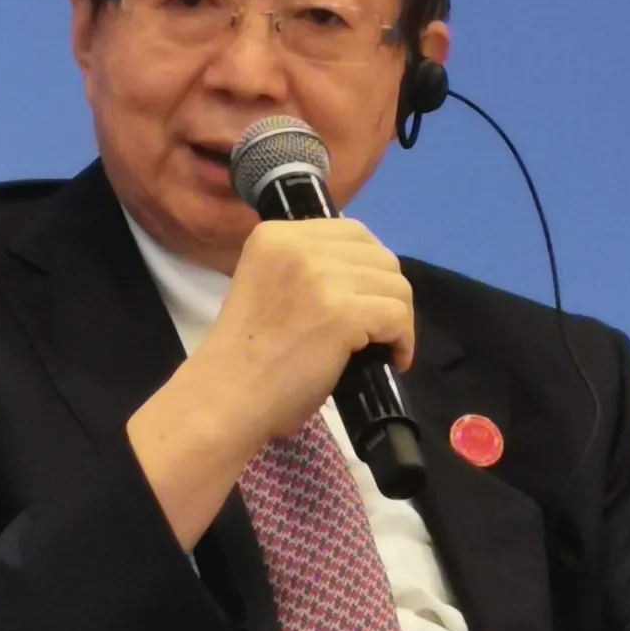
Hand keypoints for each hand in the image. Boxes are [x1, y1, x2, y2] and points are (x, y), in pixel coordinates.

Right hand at [196, 217, 413, 442]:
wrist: (226, 397)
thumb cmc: (245, 357)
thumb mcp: (268, 287)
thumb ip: (305, 271)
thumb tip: (363, 276)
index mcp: (276, 235)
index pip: (352, 233)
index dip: (368, 269)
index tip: (364, 301)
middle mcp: (299, 245)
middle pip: (380, 256)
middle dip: (386, 293)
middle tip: (377, 328)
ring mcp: (322, 277)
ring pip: (395, 285)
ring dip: (397, 318)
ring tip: (383, 346)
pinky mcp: (342, 312)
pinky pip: (398, 316)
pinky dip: (403, 340)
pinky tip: (392, 359)